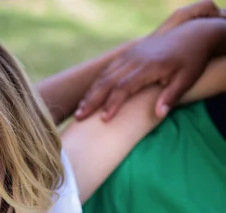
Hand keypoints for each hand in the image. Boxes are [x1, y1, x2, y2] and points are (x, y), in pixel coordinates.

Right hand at [75, 1, 223, 120]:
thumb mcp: (187, 78)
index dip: (112, 103)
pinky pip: (107, 70)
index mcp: (149, 66)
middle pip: (108, 81)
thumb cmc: (191, 60)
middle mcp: (134, 59)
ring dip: (90, 93)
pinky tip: (88, 97)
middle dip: (92, 100)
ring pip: (104, 75)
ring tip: (79, 110)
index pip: (124, 86)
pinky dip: (95, 84)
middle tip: (79, 117)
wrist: (191, 35)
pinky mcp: (126, 55)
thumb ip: (171, 96)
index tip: (103, 119)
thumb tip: (158, 115)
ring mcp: (128, 56)